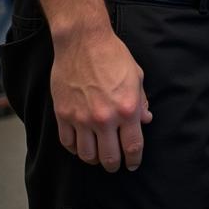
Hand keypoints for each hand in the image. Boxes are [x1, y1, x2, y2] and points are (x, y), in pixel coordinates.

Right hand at [51, 25, 151, 171]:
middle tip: (116, 165)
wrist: (84, 43)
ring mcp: (81, 119)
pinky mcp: (63, 116)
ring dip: (94, 160)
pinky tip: (81, 146)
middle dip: (114, 165)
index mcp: (127, 109)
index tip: (134, 164)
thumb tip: (145, 120)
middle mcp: (104, 118)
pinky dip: (75, 149)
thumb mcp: (136, 76)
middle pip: (109, 157)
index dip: (134, 159)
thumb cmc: (113, 56)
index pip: (132, 146)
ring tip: (99, 157)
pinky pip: (68, 144)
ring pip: (87, 155)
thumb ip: (141, 101)